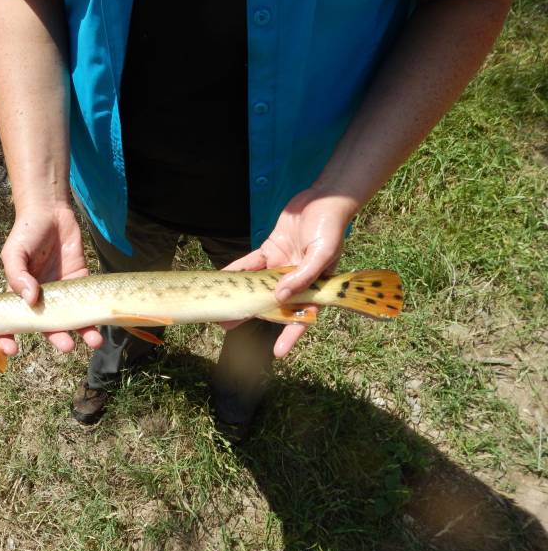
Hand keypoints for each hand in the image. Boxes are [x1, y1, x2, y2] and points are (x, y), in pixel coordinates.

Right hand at [0, 205, 102, 354]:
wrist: (50, 212)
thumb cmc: (26, 232)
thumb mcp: (14, 251)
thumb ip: (18, 274)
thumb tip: (30, 298)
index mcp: (18, 295)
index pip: (10, 323)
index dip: (7, 339)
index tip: (12, 351)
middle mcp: (40, 299)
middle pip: (47, 326)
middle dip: (57, 338)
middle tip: (66, 345)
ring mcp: (62, 292)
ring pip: (72, 318)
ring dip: (82, 331)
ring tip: (93, 341)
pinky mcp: (80, 281)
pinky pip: (88, 301)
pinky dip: (95, 313)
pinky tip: (102, 321)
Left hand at [223, 188, 355, 357]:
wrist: (325, 197)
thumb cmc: (331, 226)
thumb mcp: (323, 253)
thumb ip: (303, 276)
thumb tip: (280, 296)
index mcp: (316, 286)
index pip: (302, 316)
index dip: (290, 335)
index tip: (278, 353)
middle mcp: (297, 279)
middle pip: (273, 303)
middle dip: (252, 315)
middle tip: (228, 325)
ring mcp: (283, 265)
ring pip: (258, 285)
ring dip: (240, 294)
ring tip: (220, 306)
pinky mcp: (271, 250)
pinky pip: (252, 264)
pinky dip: (238, 270)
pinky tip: (224, 278)